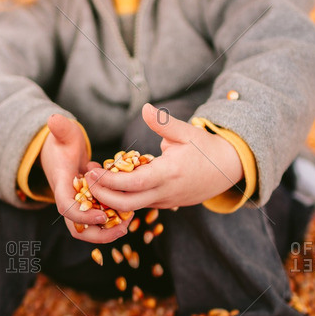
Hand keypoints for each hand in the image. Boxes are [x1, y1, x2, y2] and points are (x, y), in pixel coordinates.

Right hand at [41, 115, 131, 242]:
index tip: (102, 214)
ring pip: (88, 228)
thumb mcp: (63, 133)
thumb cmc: (62, 141)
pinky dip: (111, 221)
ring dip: (107, 230)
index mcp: (61, 183)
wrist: (58, 151)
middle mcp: (68, 198)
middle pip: (77, 227)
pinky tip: (128, 214)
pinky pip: (97, 220)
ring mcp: (77, 204)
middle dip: (98, 233)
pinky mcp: (87, 205)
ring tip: (128, 222)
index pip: (66, 206)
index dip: (83, 214)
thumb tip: (53, 119)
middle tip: (122, 228)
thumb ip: (60, 128)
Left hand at [84, 104, 243, 210]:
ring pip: (132, 207)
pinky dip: (122, 199)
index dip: (109, 181)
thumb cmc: (206, 148)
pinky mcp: (165, 204)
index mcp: (169, 174)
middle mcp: (165, 192)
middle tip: (85, 179)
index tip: (92, 172)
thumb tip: (145, 108)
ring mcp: (166, 201)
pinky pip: (140, 205)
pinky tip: (108, 187)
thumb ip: (163, 123)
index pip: (133, 183)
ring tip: (93, 182)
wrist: (229, 170)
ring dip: (110, 198)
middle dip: (102, 195)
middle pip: (127, 203)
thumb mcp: (187, 131)